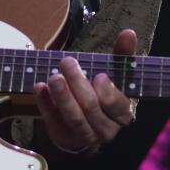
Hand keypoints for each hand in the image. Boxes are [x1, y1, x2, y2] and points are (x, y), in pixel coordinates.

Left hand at [33, 29, 137, 152]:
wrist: (88, 122)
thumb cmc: (104, 92)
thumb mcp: (116, 75)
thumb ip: (123, 55)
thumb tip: (129, 32)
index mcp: (122, 114)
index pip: (117, 105)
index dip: (107, 91)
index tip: (99, 75)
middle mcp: (106, 129)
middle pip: (91, 108)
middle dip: (78, 84)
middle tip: (67, 62)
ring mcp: (84, 136)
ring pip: (74, 118)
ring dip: (62, 96)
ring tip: (54, 77)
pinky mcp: (63, 137)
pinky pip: (53, 121)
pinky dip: (45, 104)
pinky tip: (39, 87)